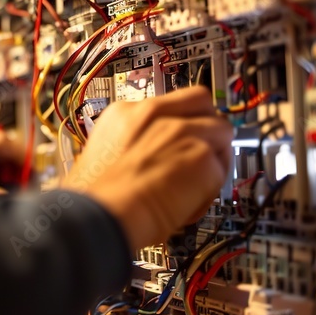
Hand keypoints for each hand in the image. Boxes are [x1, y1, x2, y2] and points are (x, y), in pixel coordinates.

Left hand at [0, 128, 24, 222]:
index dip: (21, 156)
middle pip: (9, 149)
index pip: (1, 141)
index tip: (33, 174)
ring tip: (30, 193)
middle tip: (36, 188)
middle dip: (24, 167)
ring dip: (20, 174)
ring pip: (10, 159)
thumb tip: (5, 195)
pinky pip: (4, 169)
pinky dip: (13, 180)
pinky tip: (19, 193)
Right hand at [62, 87, 232, 249]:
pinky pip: (221, 169)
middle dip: (206, 127)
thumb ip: (128, 146)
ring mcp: (182, 131)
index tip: (181, 137)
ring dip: (214, 158)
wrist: (102, 212)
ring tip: (194, 186)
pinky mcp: (201, 155)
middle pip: (203, 103)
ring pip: (222, 132)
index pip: (171, 102)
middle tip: (200, 154)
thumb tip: (142, 159)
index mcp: (126, 113)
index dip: (181, 121)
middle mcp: (156, 114)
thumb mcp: (101, 155)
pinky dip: (210, 189)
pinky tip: (189, 205)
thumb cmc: (93, 197)